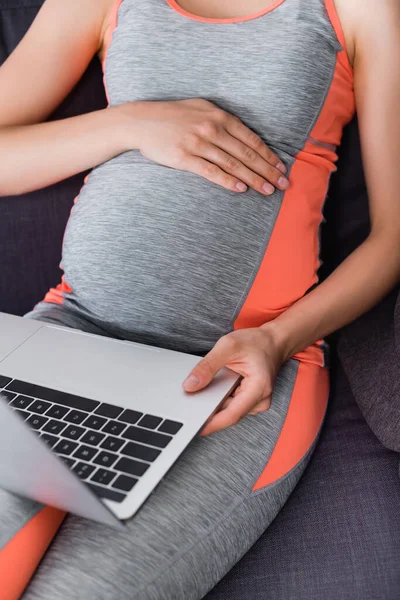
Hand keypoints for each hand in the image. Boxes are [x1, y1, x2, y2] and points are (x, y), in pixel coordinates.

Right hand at [122, 98, 288, 195]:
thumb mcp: (200, 108)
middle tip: (283, 184)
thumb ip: (222, 119)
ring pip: (233, 164)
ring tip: (268, 191)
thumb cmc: (172, 115)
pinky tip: (241, 189)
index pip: (251, 139)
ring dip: (253, 179)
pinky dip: (228, 181)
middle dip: (268, 170)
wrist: (140, 121)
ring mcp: (198, 143)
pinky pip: (211, 172)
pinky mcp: (184, 158)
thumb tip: (244, 135)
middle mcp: (212, 128)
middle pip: (246, 154)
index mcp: (219, 116)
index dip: (269, 155)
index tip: (281, 168)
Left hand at [182, 327, 285, 435]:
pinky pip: (231, 405)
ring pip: (229, 410)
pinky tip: (212, 389)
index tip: (193, 427)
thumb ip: (208, 366)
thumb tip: (190, 385)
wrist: (274, 341)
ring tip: (202, 391)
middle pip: (228, 413)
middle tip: (188, 403)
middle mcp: (260, 400)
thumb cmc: (256, 342)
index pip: (232, 415)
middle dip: (208, 410)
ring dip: (214, 403)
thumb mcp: (228, 346)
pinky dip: (220, 399)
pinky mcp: (251, 401)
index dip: (211, 424)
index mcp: (258, 388)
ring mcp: (256, 402)